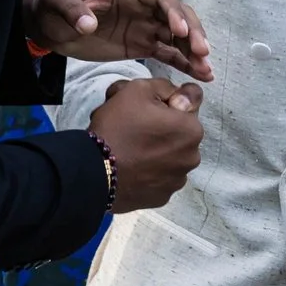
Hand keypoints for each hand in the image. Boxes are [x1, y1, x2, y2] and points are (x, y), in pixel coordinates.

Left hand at [26, 0, 213, 82]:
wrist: (49, 24)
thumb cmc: (54, 5)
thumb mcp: (59, 0)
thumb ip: (74, 10)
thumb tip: (88, 24)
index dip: (173, 13)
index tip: (180, 32)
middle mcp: (144, 7)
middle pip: (178, 16)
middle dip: (192, 33)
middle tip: (201, 53)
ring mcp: (145, 26)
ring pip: (178, 37)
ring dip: (194, 52)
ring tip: (207, 72)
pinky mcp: (142, 45)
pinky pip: (168, 53)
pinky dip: (184, 63)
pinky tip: (199, 76)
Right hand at [89, 77, 202, 211]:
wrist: (92, 170)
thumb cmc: (118, 126)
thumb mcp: (138, 89)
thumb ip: (167, 88)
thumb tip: (184, 97)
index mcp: (192, 130)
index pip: (189, 102)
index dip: (169, 100)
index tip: (149, 107)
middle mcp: (192, 157)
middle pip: (180, 131)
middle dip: (164, 126)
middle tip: (136, 127)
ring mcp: (177, 180)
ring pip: (171, 155)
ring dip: (158, 150)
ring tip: (131, 149)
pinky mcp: (161, 198)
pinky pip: (160, 177)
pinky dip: (150, 171)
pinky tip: (132, 167)